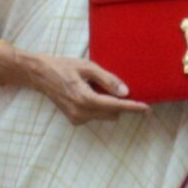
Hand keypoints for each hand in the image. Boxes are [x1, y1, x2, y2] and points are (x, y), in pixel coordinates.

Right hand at [21, 53, 148, 125]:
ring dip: (109, 105)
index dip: (132, 107)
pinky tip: (89, 93)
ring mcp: (77, 118)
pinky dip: (99, 107)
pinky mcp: (75, 120)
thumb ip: (107, 79)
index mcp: (85, 99)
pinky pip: (95, 116)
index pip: (115, 106)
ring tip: (97, 87)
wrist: (40, 75)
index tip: (147, 109)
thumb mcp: (87, 66)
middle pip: (113, 113)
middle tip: (120, 88)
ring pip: (105, 116)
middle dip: (120, 104)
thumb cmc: (63, 67)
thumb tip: (125, 92)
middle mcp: (81, 112)